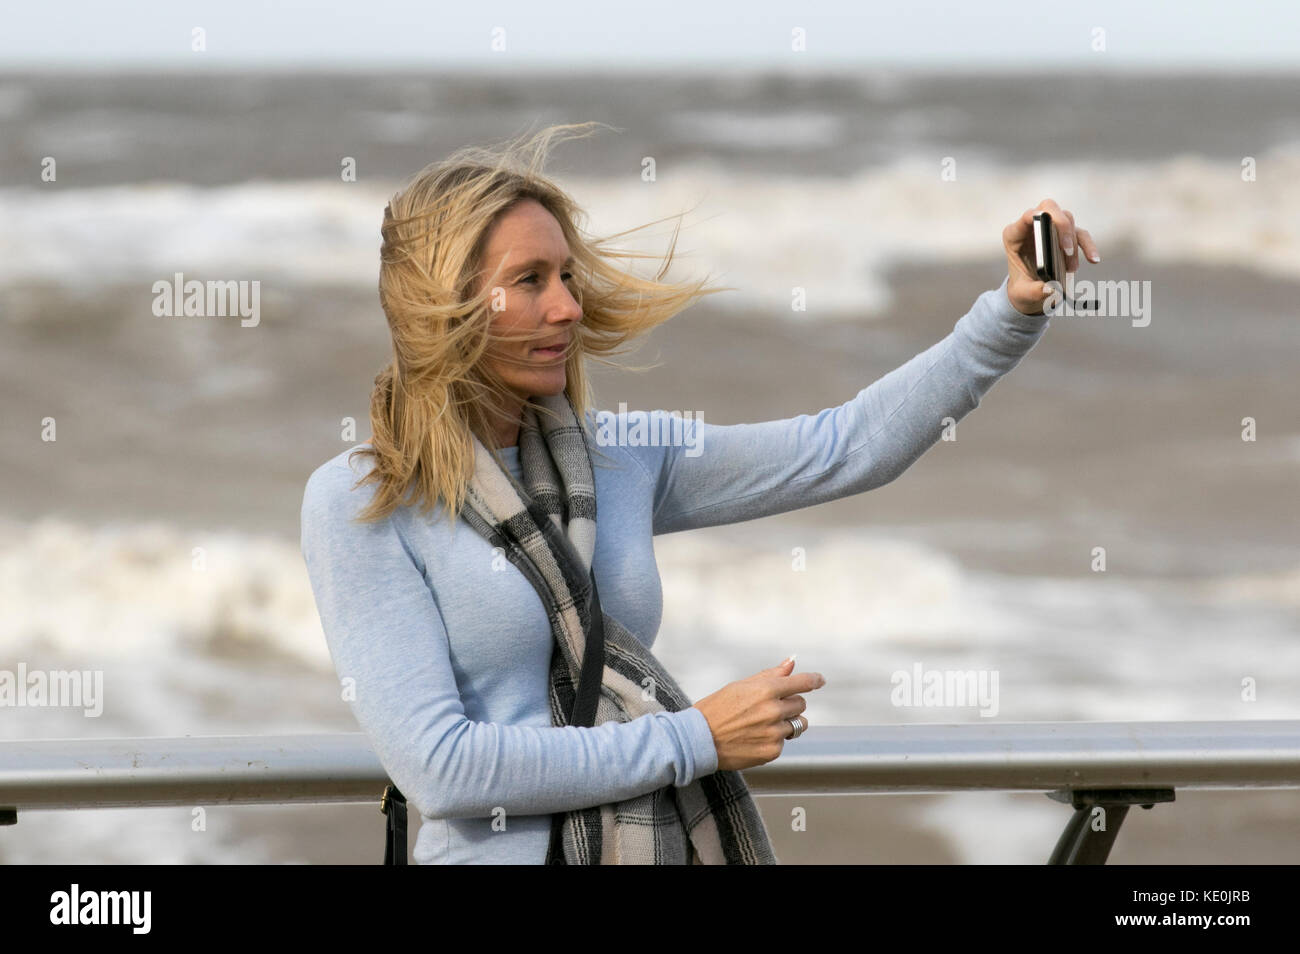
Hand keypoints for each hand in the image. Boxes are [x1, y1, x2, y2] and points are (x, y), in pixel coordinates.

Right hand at [692, 656, 824, 771]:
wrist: (699, 740)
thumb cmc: (717, 709)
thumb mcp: (741, 686)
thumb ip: (770, 676)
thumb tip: (791, 663)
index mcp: (766, 690)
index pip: (802, 683)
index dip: (814, 680)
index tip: (820, 680)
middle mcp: (773, 711)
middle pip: (801, 704)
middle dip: (790, 704)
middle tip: (770, 707)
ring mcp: (774, 733)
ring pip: (798, 724)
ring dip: (787, 722)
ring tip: (764, 724)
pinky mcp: (772, 751)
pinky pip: (785, 741)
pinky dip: (775, 739)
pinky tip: (755, 737)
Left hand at [1002, 198, 1100, 315]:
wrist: (1031, 291)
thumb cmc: (1022, 289)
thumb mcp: (1022, 294)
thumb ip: (1034, 291)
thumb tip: (1050, 288)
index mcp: (1015, 235)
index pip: (1028, 215)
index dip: (1041, 217)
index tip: (1050, 233)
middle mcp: (1032, 227)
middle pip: (1050, 208)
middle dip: (1062, 226)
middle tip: (1066, 251)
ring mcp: (1050, 229)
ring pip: (1067, 220)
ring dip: (1073, 243)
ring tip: (1071, 269)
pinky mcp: (1065, 236)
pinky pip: (1081, 234)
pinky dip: (1088, 246)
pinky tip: (1094, 260)